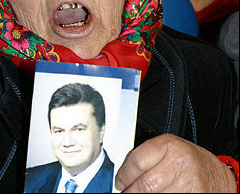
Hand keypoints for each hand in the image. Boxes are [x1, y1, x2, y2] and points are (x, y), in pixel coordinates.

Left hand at [115, 134, 236, 192]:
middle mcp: (179, 162)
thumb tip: (123, 173)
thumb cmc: (188, 160)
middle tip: (127, 192)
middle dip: (130, 192)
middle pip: (144, 185)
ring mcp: (188, 184)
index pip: (138, 161)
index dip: (124, 175)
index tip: (120, 182)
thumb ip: (144, 156)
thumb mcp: (167, 148)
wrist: (215, 175)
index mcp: (169, 145)